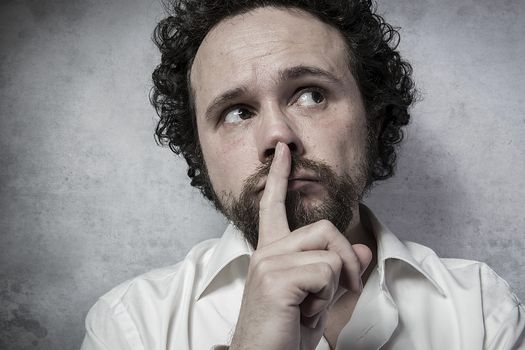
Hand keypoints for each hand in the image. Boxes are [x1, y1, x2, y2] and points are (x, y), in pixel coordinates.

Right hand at [230, 143, 372, 349]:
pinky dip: (328, 297)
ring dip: (335, 285)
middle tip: (347, 288)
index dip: (280, 177)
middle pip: (323, 228)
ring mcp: (268, 263)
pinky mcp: (276, 278)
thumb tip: (361, 246)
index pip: (273, 206)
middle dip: (347, 260)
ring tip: (312, 307)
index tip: (285, 152)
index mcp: (270, 252)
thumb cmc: (286, 333)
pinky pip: (327, 271)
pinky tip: (306, 313)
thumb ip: (337, 268)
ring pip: (330, 252)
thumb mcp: (319, 298)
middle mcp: (266, 252)